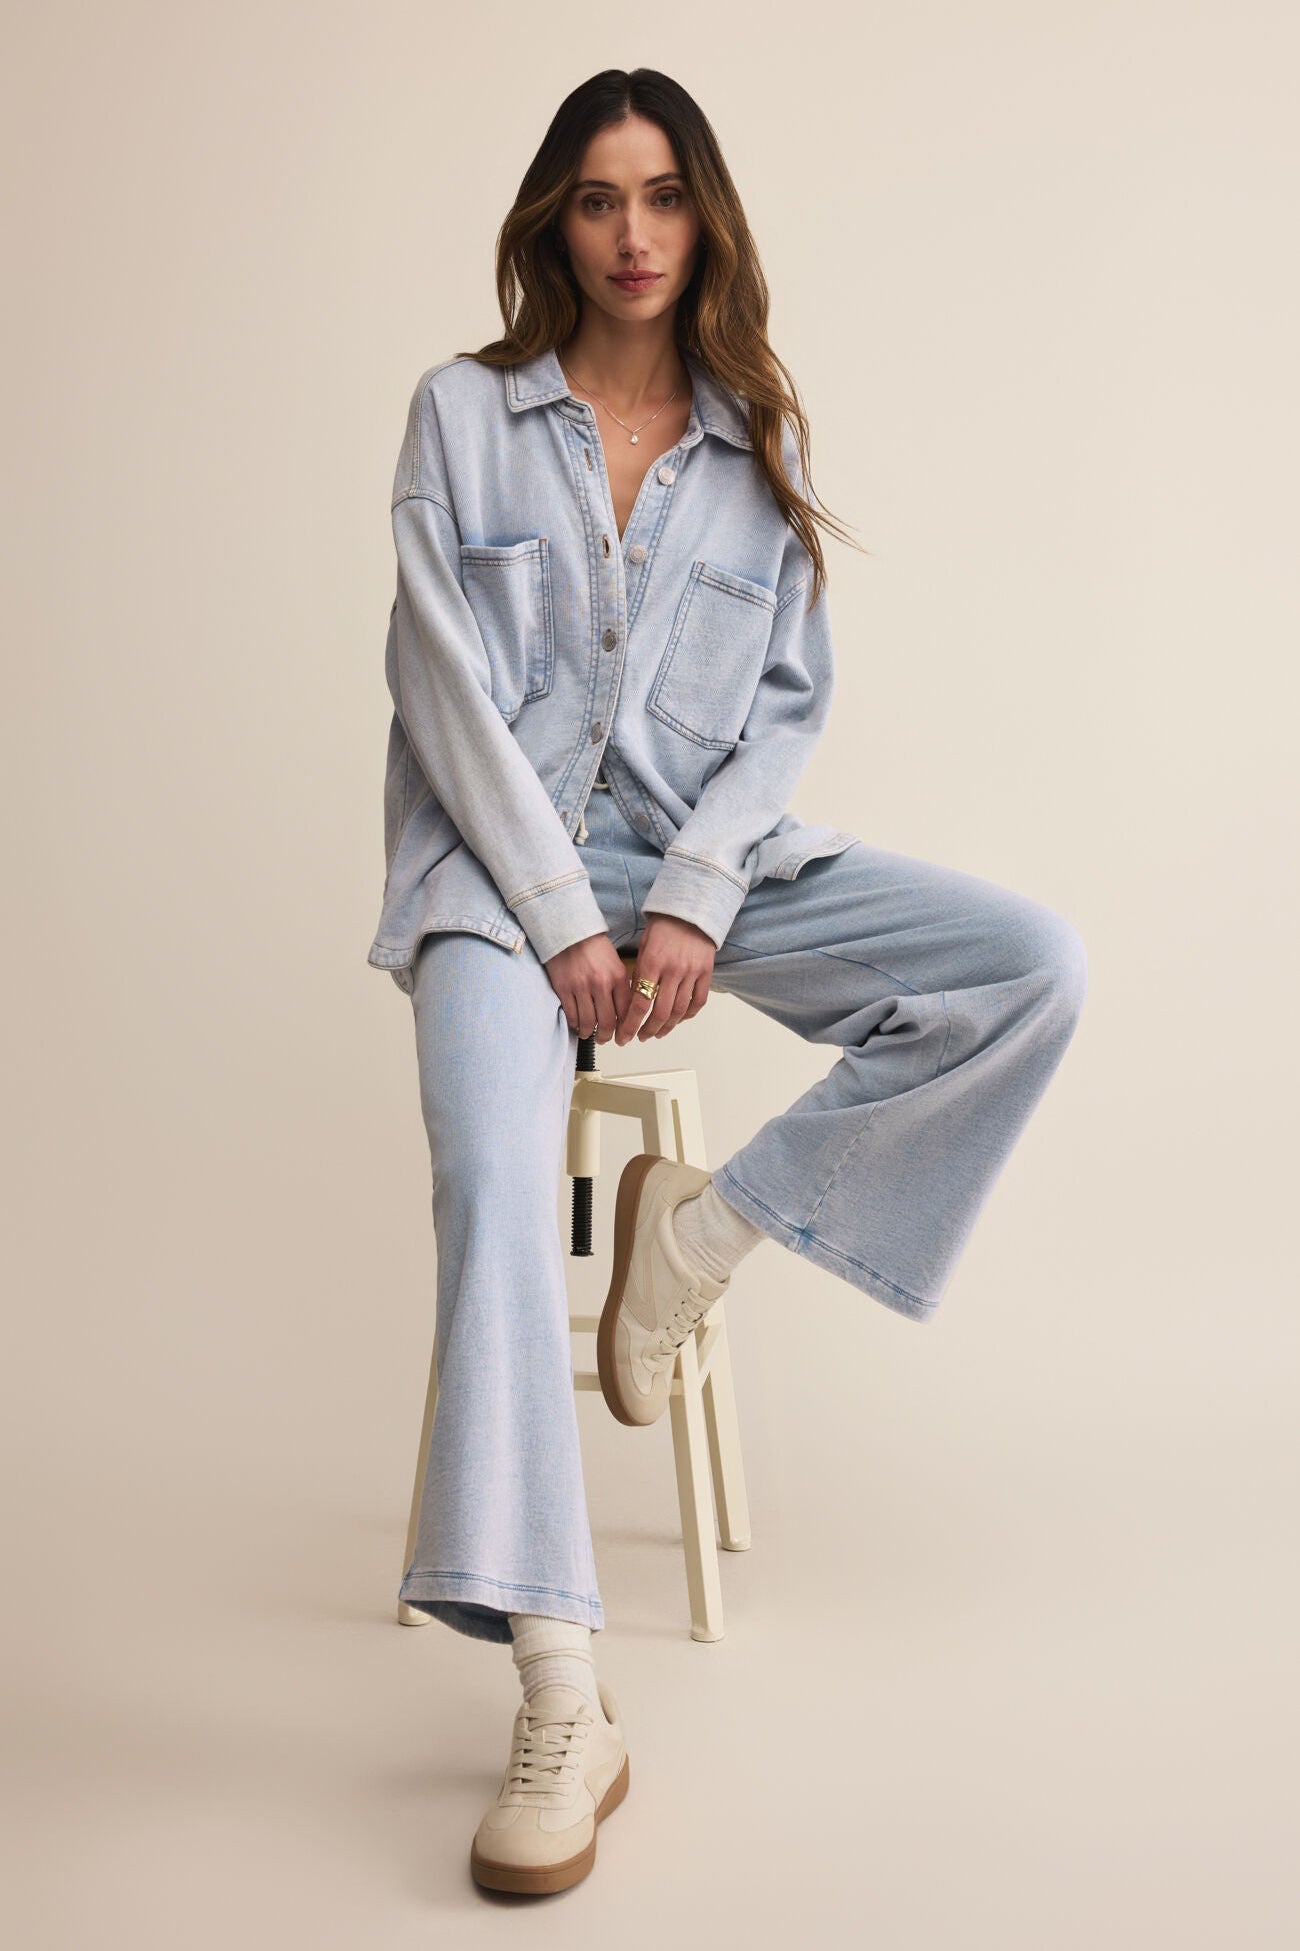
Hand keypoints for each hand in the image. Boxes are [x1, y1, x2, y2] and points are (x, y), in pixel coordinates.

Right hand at [544, 931, 632, 1042]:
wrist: (569, 932)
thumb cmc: (593, 947)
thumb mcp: (616, 963)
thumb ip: (622, 986)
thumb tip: (626, 1012)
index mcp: (618, 977)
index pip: (626, 1012)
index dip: (626, 1029)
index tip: (624, 1035)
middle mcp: (601, 984)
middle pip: (608, 1022)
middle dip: (608, 1036)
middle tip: (606, 1039)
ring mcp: (581, 987)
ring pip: (589, 1023)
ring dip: (590, 1034)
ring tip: (590, 1034)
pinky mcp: (564, 988)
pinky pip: (572, 1015)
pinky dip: (575, 1024)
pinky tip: (578, 1024)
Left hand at [616, 913, 714, 1044]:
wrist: (690, 910)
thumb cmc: (663, 927)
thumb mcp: (644, 947)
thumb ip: (640, 973)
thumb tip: (634, 1000)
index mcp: (653, 963)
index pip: (640, 1004)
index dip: (630, 1024)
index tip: (624, 1036)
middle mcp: (673, 971)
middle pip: (660, 1013)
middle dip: (648, 1030)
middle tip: (640, 1037)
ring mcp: (692, 973)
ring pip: (679, 1011)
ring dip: (667, 1027)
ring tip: (657, 1033)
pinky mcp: (706, 973)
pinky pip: (698, 1001)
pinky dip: (688, 1015)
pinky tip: (678, 1020)